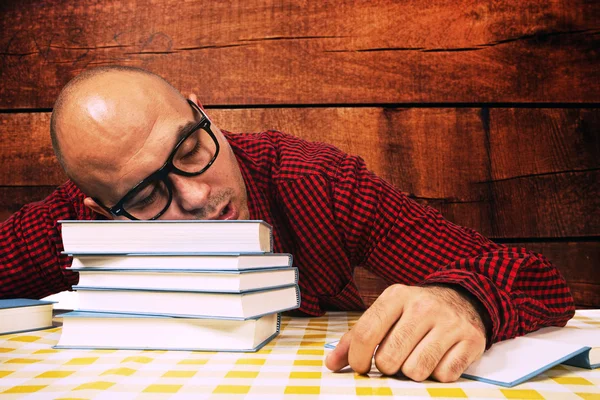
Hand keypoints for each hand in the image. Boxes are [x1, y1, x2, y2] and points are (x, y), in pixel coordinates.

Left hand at [325, 284, 486, 381]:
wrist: (463, 299)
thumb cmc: (415, 312)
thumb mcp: (386, 313)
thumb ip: (356, 337)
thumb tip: (332, 364)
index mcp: (396, 295)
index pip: (366, 333)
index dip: (357, 357)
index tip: (360, 365)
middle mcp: (423, 306)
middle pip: (389, 359)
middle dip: (387, 367)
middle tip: (394, 359)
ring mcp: (449, 323)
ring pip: (415, 371)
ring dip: (412, 372)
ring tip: (416, 356)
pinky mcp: (471, 340)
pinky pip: (443, 376)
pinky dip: (437, 374)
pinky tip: (438, 357)